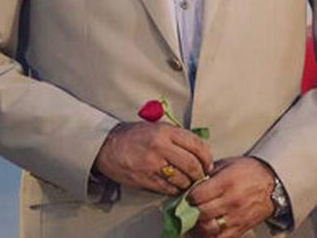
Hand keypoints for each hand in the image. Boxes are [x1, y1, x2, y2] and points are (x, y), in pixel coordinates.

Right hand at [93, 122, 212, 194]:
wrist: (107, 145)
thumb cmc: (134, 135)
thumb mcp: (158, 127)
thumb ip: (178, 136)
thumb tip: (199, 149)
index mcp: (166, 132)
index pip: (197, 145)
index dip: (207, 156)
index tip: (209, 163)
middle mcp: (161, 147)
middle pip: (192, 164)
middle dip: (200, 172)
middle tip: (201, 175)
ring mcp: (152, 164)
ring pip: (181, 179)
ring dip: (189, 183)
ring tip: (189, 181)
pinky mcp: (145, 179)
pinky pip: (167, 188)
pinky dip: (175, 189)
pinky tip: (176, 186)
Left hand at [188, 157, 274, 236]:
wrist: (272, 184)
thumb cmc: (249, 172)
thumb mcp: (228, 164)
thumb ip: (208, 174)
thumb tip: (189, 183)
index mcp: (227, 182)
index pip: (198, 195)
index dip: (189, 196)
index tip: (189, 195)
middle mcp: (232, 201)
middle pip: (200, 213)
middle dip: (191, 211)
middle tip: (189, 207)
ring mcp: (236, 217)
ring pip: (207, 229)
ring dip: (198, 225)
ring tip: (195, 219)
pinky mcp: (239, 229)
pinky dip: (208, 236)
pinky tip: (205, 229)